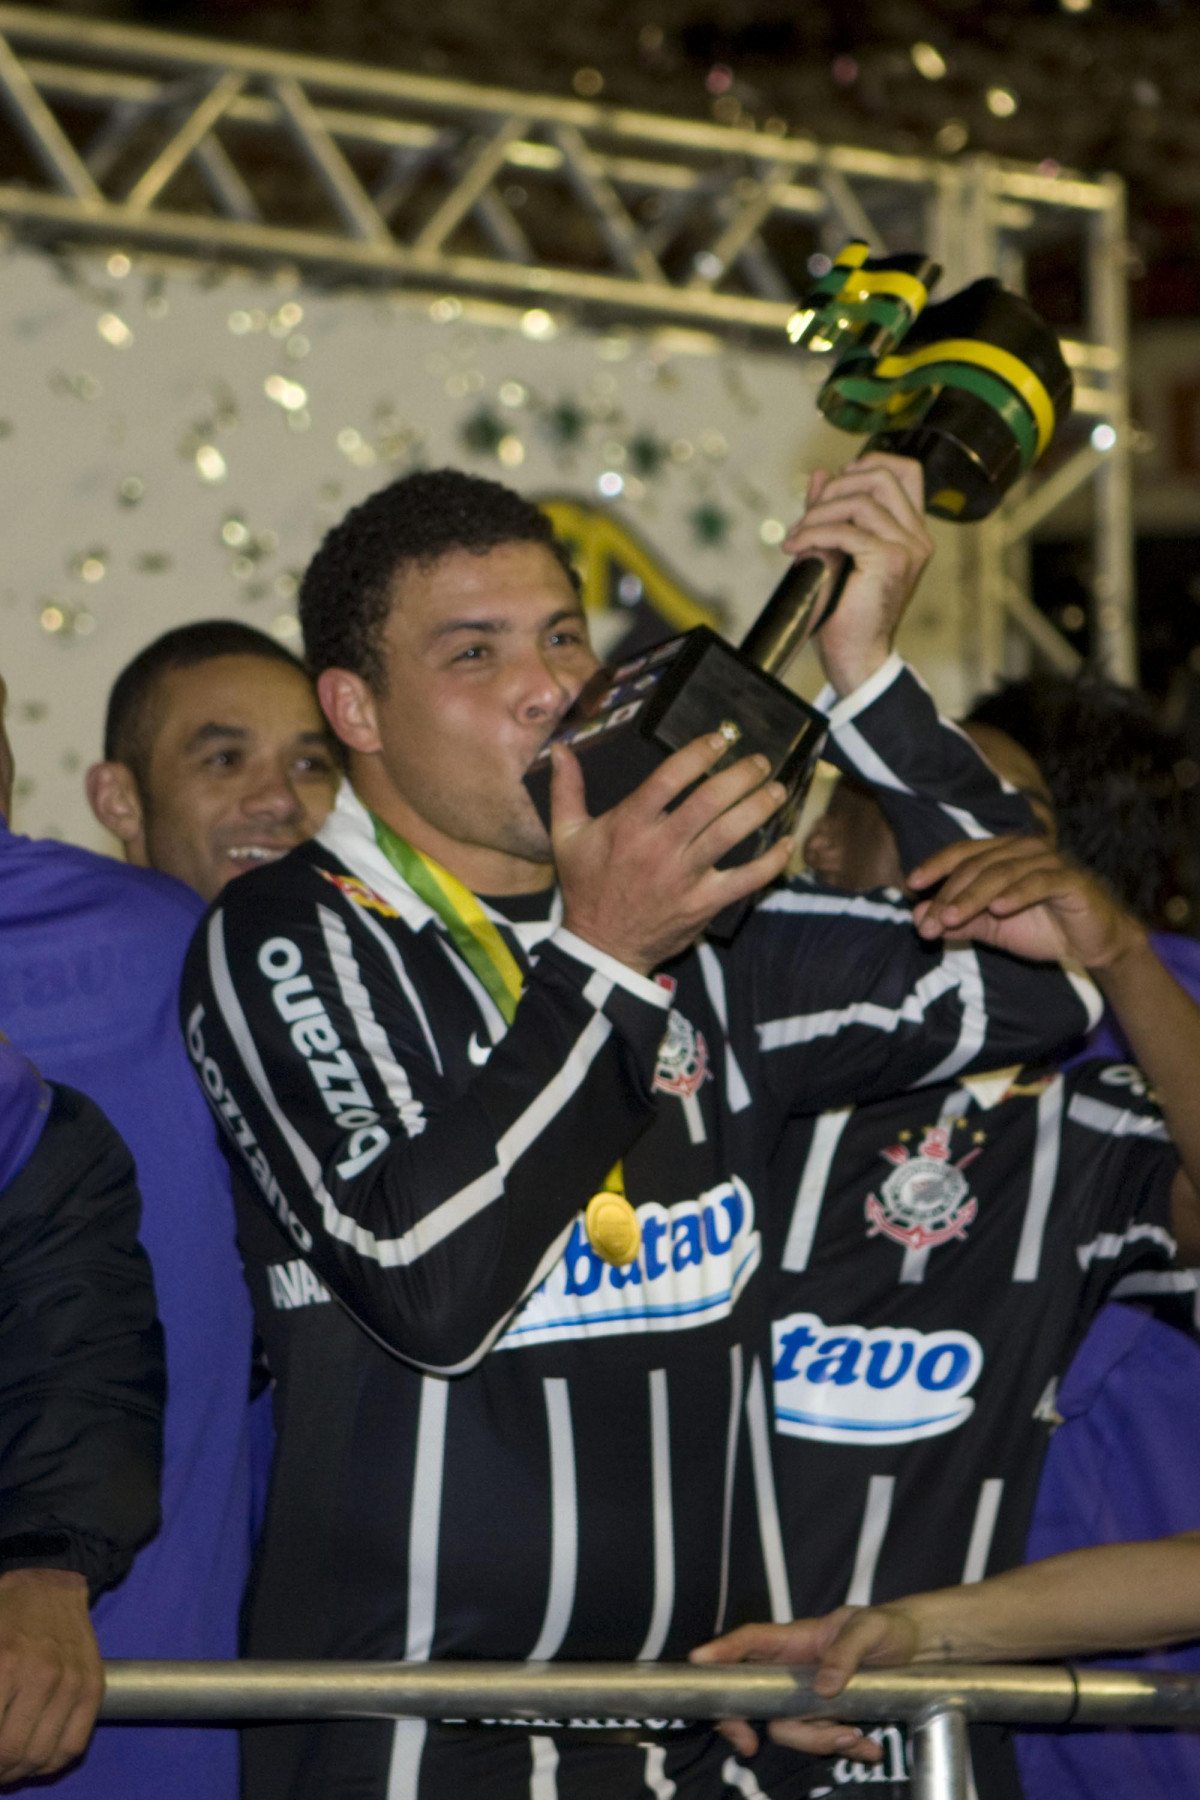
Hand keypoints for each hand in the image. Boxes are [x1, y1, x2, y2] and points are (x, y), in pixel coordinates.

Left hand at [0, 1569, 103, 1780]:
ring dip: (20, 1771)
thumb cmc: (3, 1613)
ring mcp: (73, 1680)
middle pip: (13, 1752)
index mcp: (5, 1664)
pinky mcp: (94, 1684)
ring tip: (8, 1768)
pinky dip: (51, 1764)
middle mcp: (42, 1675)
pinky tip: (36, 1760)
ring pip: (43, 1755)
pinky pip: (74, 1744)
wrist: (50, 1581)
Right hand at [551, 732, 792, 974]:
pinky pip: (747, 879)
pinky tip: (787, 842)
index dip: (699, 753)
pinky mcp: (704, 903)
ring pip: (732, 833)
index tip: (720, 739)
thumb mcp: (567, 836)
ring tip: (778, 789)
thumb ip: (567, 789)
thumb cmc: (587, 886)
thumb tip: (560, 748)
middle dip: (742, 775)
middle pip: (710, 801)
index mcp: (629, 825)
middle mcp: (659, 847)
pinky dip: (772, 861)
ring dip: (761, 807)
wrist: (602, 946)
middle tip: (760, 761)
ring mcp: (684, 876)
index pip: (670, 778)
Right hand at [690, 1608, 917, 1759]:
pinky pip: (822, 1741)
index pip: (751, 1641)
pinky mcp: (829, 1719)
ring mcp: (808, 1698)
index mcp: (796, 1640)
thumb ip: (846, 1651)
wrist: (919, 1654)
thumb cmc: (887, 1628)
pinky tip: (870, 1748)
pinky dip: (845, 1749)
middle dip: (742, 1722)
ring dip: (816, 1740)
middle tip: (747, 1745)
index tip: (697, 1662)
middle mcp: (793, 1671)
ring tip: (855, 1738)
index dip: (722, 1650)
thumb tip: (823, 1687)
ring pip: (787, 1727)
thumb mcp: (871, 1629)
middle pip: (752, 1697)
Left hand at [782, 453, 932, 695]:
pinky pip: (844, 531)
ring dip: (817, 514)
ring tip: (797, 537)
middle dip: (836, 486)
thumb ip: (831, 512)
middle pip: (882, 476)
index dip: (870, 463)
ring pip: (859, 501)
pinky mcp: (889, 561)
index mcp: (911, 531)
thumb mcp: (837, 550)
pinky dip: (813, 534)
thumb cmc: (846, 611)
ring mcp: (907, 548)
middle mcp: (916, 536)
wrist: (856, 656)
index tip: (836, 480)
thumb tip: (820, 474)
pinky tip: (795, 549)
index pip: (907, 472)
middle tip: (807, 516)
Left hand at [908, 837, 1146, 969]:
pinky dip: (1017, 894)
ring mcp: (1050, 862)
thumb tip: (917, 919)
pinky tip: (997, 908)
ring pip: (1003, 872)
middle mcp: (1025, 850)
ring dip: (973, 896)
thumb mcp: (991, 928)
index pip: (964, 853)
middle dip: (950, 894)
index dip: (937, 865)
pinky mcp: (1072, 881)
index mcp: (1004, 854)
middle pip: (978, 865)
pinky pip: (1040, 883)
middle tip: (930, 921)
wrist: (1092, 944)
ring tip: (950, 918)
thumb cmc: (1041, 928)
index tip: (912, 884)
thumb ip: (957, 921)